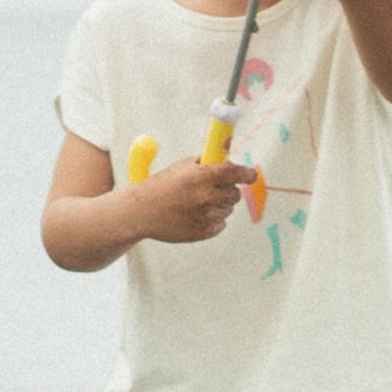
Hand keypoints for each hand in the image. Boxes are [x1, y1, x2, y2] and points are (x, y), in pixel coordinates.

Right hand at [129, 150, 251, 241]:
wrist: (141, 213)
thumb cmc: (162, 186)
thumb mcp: (182, 166)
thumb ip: (207, 162)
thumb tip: (229, 160)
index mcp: (202, 177)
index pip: (236, 173)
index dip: (247, 174)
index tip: (251, 176)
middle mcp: (206, 197)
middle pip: (235, 194)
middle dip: (228, 189)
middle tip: (213, 188)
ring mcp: (205, 217)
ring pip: (228, 209)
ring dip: (219, 204)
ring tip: (198, 203)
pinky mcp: (203, 232)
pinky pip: (221, 224)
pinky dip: (213, 219)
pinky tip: (196, 214)